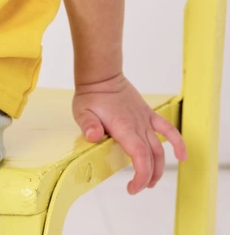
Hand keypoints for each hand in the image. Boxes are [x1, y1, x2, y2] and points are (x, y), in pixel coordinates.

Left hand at [72, 71, 186, 193]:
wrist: (102, 76)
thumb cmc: (92, 94)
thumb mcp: (82, 111)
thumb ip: (88, 125)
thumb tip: (93, 136)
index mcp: (123, 127)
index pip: (140, 156)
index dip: (141, 175)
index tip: (133, 188)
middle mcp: (138, 125)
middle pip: (151, 157)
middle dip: (147, 177)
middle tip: (137, 188)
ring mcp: (145, 120)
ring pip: (159, 148)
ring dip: (159, 168)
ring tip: (151, 182)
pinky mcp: (148, 114)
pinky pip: (168, 129)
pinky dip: (177, 142)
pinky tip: (182, 156)